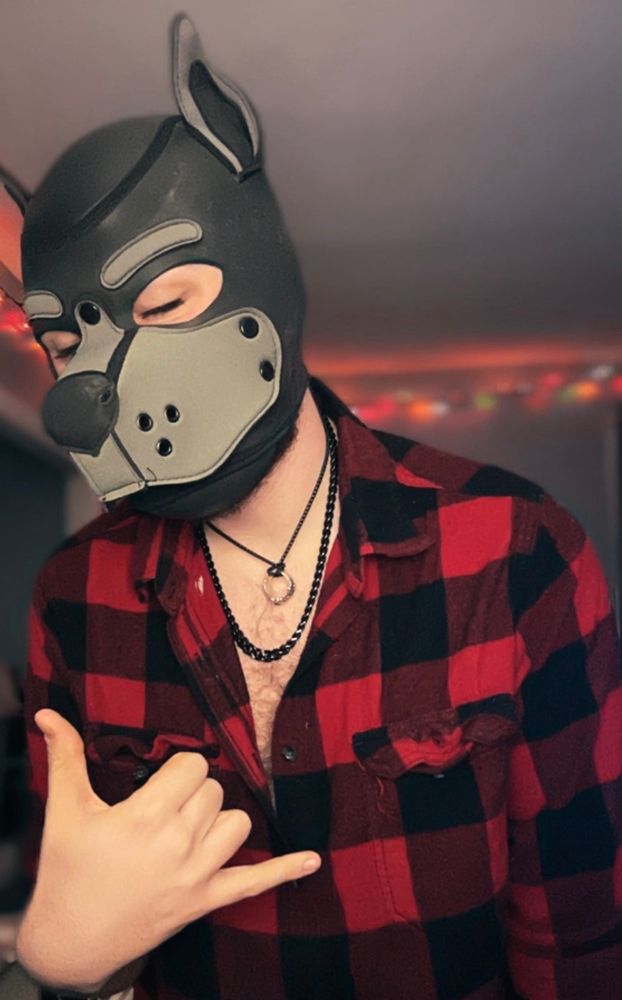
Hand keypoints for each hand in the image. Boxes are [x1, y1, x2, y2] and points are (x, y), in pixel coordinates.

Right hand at [16, 709, 320, 991]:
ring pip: (237, 823)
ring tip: (188, 829)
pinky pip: (255, 883)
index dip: (177, 769)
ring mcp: (196, 876)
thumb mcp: (65, 811)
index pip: (192, 766)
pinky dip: (285, 870)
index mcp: (146, 817)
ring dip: (218, 820)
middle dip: (192, 792)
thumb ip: (63, 756)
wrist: (71, 942)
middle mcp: (177, 844)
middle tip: (163, 809)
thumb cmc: (68, 871)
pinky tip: (313, 860)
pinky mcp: (206, 901)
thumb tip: (48, 713)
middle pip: (214, 790)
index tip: (159, 782)